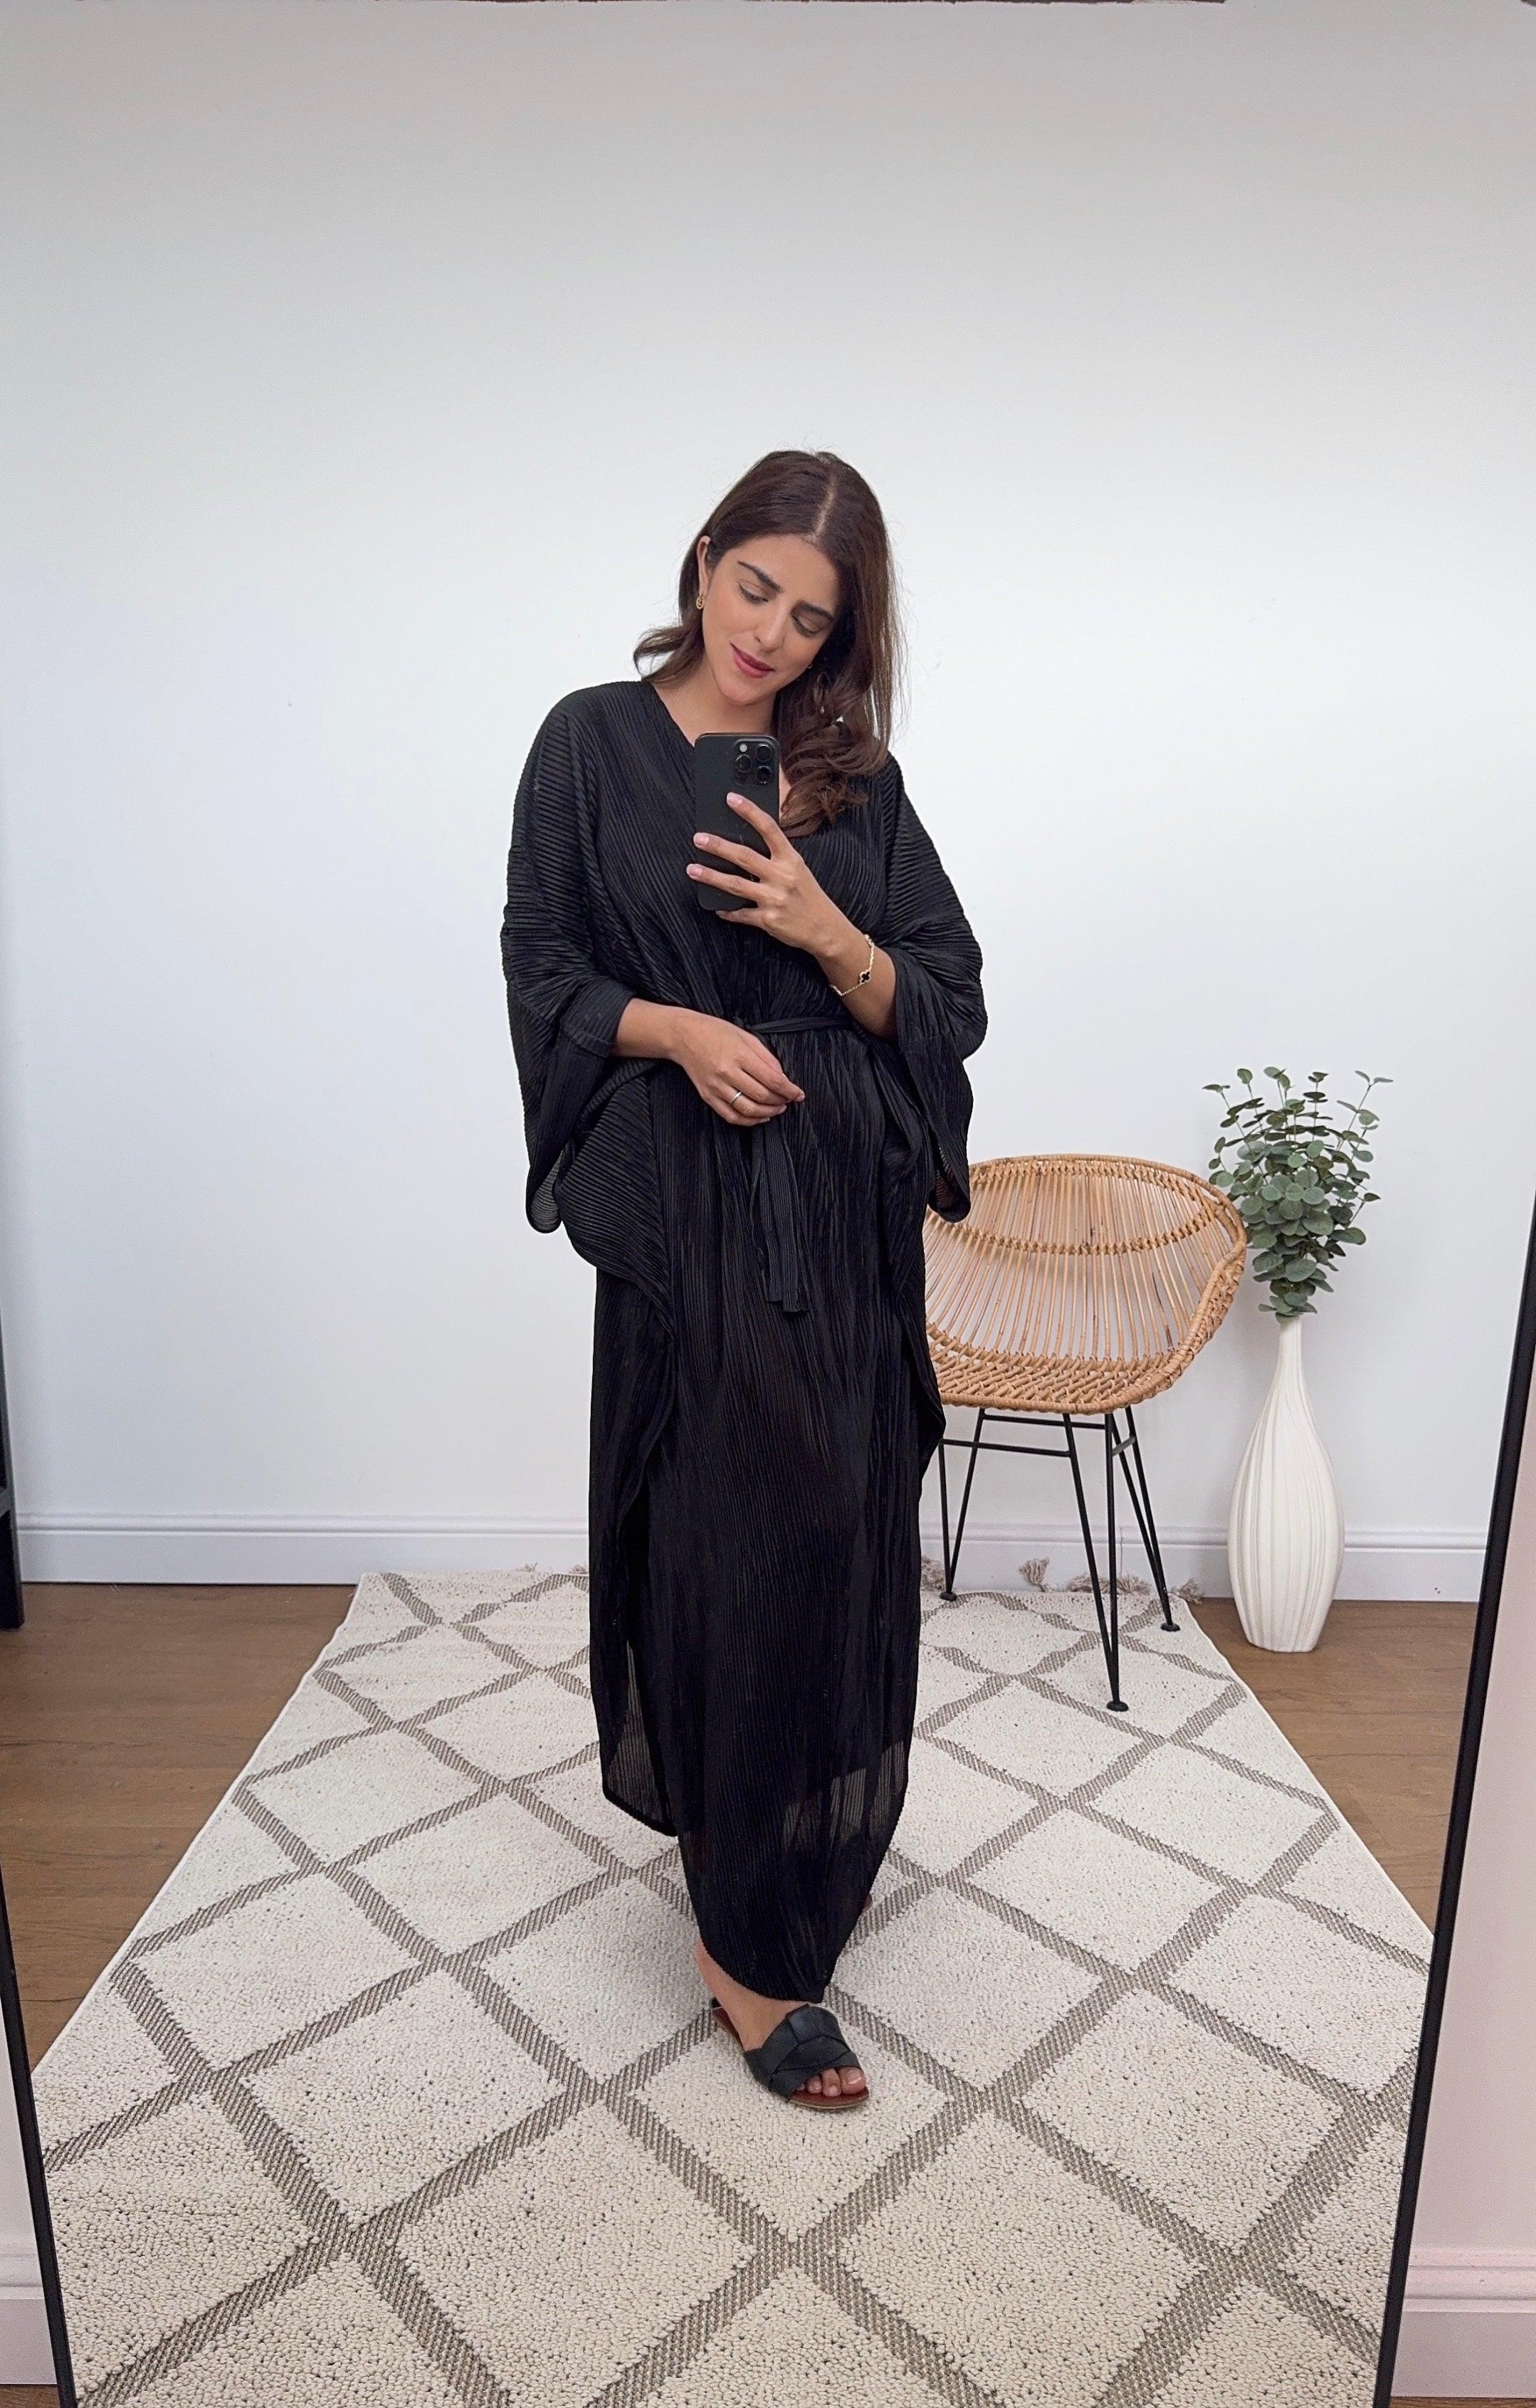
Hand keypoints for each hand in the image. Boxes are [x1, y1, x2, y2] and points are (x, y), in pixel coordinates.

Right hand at [669, 1010, 805, 1127]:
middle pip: (762, 1096)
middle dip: (781, 1101)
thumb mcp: (746, 1036)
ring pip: (748, 1109)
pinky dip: (749, 1120)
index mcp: (739, 1055)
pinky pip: (731, 1115)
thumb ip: (766, 1057)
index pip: (772, 1080)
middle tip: (788, 1100)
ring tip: (777, 1109)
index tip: (798, 1094)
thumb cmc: (715, 1032)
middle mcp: (727, 1073)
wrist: (683, 1036)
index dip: (790, 1090)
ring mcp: (716, 1087)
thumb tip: (782, 1077)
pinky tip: (759, 1117)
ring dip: (768, 1113)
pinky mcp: (708, 1096)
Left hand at [686, 795, 841, 954]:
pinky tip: (716, 907)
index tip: (731, 798)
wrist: (825, 928)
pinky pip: (741, 914)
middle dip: (719, 846)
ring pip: (736, 885)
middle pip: (745, 857)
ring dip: (711, 876)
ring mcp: (774, 899)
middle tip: (699, 838)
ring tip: (693, 869)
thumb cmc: (808, 895)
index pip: (769, 829)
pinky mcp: (768, 920)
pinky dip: (727, 911)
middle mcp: (782, 877)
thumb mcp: (798, 869)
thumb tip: (745, 841)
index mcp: (791, 859)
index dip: (749, 812)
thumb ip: (776, 856)